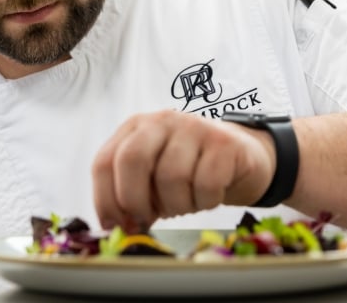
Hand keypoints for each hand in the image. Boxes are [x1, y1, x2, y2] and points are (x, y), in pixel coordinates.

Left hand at [92, 110, 275, 231]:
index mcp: (135, 127)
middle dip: (134, 200)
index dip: (104, 198)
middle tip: (146, 220)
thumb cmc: (189, 170)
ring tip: (184, 203)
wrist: (241, 155)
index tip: (113, 225)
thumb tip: (114, 226)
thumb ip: (131, 194)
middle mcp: (161, 121)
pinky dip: (205, 201)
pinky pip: (206, 184)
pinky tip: (208, 196)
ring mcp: (193, 127)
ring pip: (171, 176)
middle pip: (132, 159)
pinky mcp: (223, 142)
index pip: (105, 160)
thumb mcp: (154, 177)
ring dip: (176, 205)